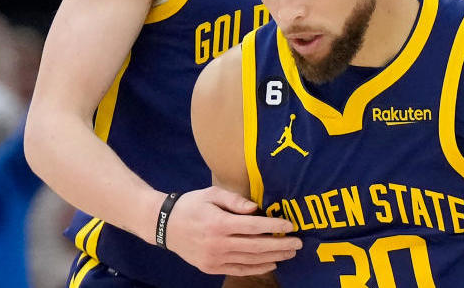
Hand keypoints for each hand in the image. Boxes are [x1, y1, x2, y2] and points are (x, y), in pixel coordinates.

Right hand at [164, 186, 301, 275]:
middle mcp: (218, 243)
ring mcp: (214, 258)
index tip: (291, 226)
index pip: (254, 227)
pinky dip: (257, 268)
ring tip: (290, 253)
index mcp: (219, 223)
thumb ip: (235, 201)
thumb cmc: (191, 205)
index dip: (274, 227)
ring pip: (250, 260)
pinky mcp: (210, 268)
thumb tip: (257, 209)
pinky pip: (238, 269)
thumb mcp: (212, 194)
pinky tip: (271, 263)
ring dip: (273, 257)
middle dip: (280, 245)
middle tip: (298, 243)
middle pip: (256, 247)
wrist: (164, 225)